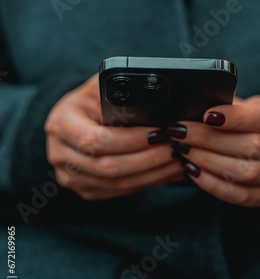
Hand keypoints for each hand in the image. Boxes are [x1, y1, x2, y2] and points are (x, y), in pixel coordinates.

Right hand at [45, 74, 183, 200]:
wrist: (74, 119)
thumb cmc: (91, 98)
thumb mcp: (98, 87)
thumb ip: (119, 91)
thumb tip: (153, 99)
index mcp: (61, 124)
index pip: (95, 139)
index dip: (130, 140)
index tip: (159, 133)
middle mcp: (60, 154)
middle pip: (108, 167)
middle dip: (148, 159)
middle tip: (176, 148)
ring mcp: (71, 177)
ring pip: (118, 184)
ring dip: (153, 174)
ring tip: (179, 161)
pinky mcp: (87, 189)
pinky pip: (121, 192)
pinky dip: (149, 182)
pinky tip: (168, 172)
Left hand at [167, 95, 259, 206]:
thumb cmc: (249, 123)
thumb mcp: (244, 105)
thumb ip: (224, 104)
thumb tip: (192, 104)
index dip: (235, 117)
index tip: (207, 114)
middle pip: (250, 146)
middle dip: (208, 139)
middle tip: (180, 132)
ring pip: (244, 172)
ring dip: (207, 161)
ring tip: (183, 150)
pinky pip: (238, 194)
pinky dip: (211, 183)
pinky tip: (192, 170)